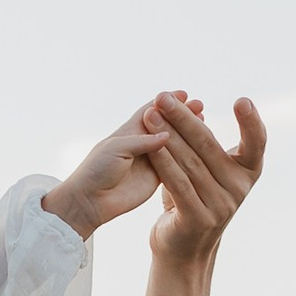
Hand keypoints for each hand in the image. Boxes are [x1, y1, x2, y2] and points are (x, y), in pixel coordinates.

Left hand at [44, 94, 189, 241]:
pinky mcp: (156, 177)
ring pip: (174, 143)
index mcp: (130, 130)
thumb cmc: (97, 170)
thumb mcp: (117, 149)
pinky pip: (175, 164)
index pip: (153, 110)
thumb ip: (142, 141)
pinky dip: (187, 155)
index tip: (185, 95)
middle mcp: (142, 142)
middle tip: (200, 106)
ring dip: (188, 134)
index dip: (168, 102)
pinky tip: (202, 148)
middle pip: (167, 124)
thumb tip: (167, 135)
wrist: (91, 201)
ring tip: (204, 122)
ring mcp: (151, 160)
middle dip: (183, 115)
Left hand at [146, 97, 264, 266]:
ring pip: (190, 162)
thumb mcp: (206, 172)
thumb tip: (191, 108)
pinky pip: (177, 183)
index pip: (256, 143)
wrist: (182, 248)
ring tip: (150, 114)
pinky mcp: (198, 218)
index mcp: (247, 173)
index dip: (251, 123)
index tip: (242, 101)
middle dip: (184, 118)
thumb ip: (204, 146)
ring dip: (167, 135)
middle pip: (208, 146)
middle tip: (164, 96)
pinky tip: (150, 144)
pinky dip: (163, 161)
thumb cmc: (193, 199)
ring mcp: (220, 206)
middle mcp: (239, 189)